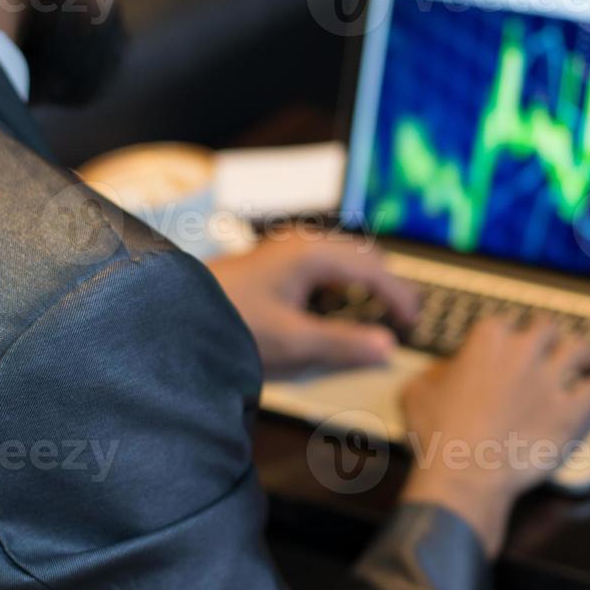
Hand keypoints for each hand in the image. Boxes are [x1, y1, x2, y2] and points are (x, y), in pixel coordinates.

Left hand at [207, 235, 418, 369]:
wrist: (175, 313)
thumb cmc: (232, 322)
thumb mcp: (292, 340)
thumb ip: (343, 343)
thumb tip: (388, 347)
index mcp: (314, 254)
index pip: (374, 271)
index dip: (399, 297)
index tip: (414, 323)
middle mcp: (304, 242)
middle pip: (364, 256)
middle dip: (387, 284)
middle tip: (405, 315)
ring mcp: (287, 248)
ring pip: (343, 257)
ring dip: (365, 281)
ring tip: (378, 310)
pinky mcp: (274, 260)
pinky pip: (323, 263)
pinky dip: (341, 282)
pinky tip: (336, 305)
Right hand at [399, 316, 589, 556]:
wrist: (465, 475)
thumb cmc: (436, 436)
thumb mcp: (418, 393)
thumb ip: (437, 371)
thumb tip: (447, 367)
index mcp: (487, 340)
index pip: (503, 323)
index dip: (507, 335)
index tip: (508, 346)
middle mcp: (523, 351)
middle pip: (546, 328)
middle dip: (549, 336)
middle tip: (552, 347)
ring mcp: (552, 380)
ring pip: (578, 349)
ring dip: (586, 351)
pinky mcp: (574, 411)